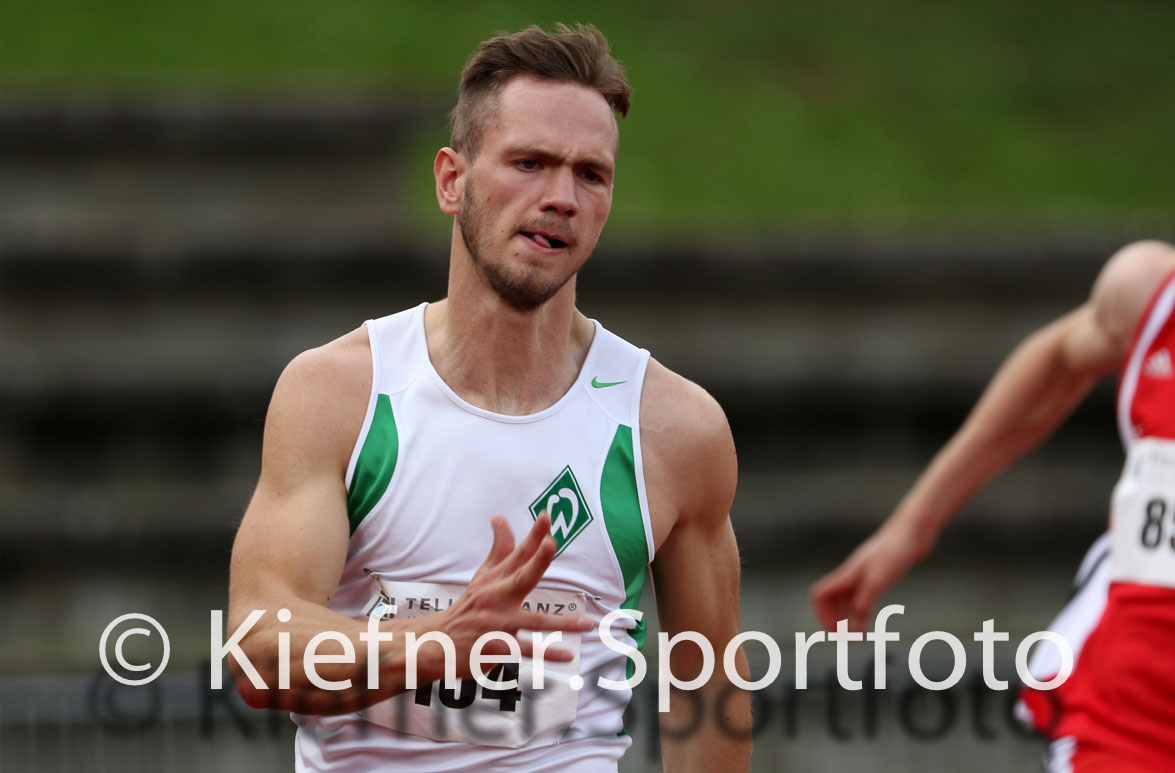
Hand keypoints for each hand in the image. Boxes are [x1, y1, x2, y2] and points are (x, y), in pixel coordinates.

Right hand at [434, 512, 592, 676]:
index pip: (518, 553)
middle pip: (521, 576)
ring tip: (588, 623)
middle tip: (551, 544)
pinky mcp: (499, 647)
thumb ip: (499, 549)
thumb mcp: (482, 576)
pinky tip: (568, 655)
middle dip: (537, 560)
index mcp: (496, 578)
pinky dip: (548, 654)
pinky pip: (527, 651)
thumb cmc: (469, 606)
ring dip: (563, 623)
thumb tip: (500, 516)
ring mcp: (498, 623)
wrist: (438, 642)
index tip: (546, 516)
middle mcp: (497, 597)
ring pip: (534, 622)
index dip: (533, 534)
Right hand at [810, 521, 926, 632]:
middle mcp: (850, 575)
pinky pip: (858, 596)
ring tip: (856, 635)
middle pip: (828, 600)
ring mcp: (862, 574)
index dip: (823, 615)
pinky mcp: (876, 575)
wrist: (913, 532)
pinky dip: (859, 611)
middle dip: (833, 620)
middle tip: (846, 639)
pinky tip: (868, 619)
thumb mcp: (877, 582)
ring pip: (843, 599)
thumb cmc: (895, 552)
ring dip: (845, 617)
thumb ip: (862, 605)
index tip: (838, 632)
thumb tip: (854, 630)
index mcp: (846, 575)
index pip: (820, 595)